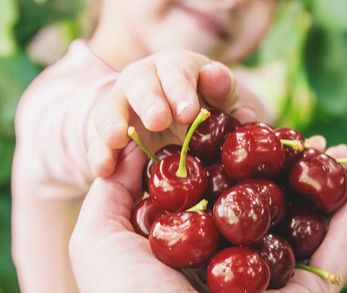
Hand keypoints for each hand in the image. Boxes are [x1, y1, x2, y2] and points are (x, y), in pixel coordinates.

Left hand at [69, 136, 346, 292]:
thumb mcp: (103, 232)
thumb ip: (116, 187)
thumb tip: (131, 146)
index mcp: (202, 247)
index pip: (228, 193)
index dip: (240, 159)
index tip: (249, 127)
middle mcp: (242, 261)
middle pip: (274, 204)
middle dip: (290, 170)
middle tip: (303, 137)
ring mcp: (278, 276)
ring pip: (313, 220)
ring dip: (331, 182)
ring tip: (341, 147)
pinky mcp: (310, 292)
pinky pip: (342, 243)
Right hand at [87, 49, 257, 176]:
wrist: (167, 120)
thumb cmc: (201, 108)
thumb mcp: (219, 105)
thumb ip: (232, 109)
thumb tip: (249, 116)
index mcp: (176, 69)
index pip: (178, 71)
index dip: (182, 89)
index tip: (189, 112)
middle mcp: (145, 79)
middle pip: (141, 83)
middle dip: (150, 101)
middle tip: (159, 121)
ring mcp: (121, 103)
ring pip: (111, 106)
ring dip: (113, 122)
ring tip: (117, 139)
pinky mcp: (106, 131)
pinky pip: (97, 139)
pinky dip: (99, 153)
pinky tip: (103, 169)